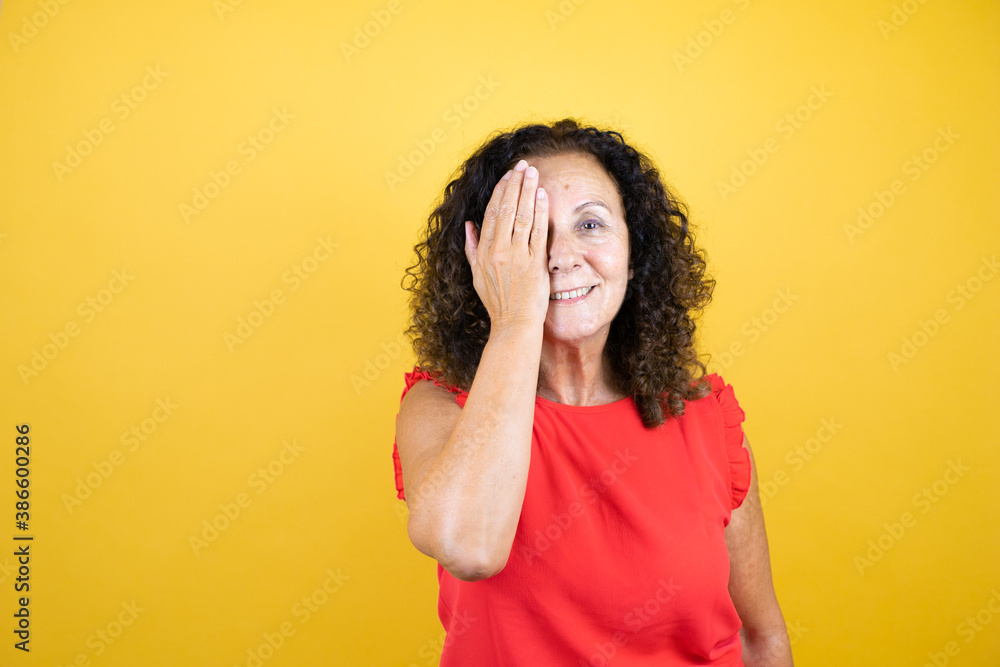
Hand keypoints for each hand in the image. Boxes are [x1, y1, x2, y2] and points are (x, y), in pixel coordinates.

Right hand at [464, 159, 549, 333]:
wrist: (514, 325)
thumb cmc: (498, 303)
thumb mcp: (477, 275)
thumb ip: (472, 248)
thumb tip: (469, 225)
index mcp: (483, 252)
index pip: (491, 214)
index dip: (500, 192)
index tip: (508, 176)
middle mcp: (498, 251)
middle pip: (506, 209)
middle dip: (515, 184)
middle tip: (523, 165)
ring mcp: (516, 256)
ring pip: (522, 215)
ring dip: (527, 190)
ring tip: (533, 173)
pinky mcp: (534, 263)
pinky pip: (537, 231)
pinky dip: (539, 211)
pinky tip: (542, 195)